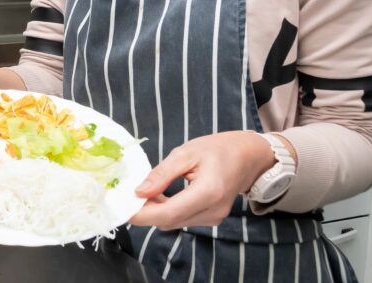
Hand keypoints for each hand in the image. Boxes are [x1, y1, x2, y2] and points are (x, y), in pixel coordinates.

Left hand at [129, 131, 276, 229]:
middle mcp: (213, 211)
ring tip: (142, 192)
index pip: (169, 213)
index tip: (122, 207)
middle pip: (170, 221)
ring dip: (155, 212)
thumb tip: (139, 191)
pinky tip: (158, 196)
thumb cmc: (217, 149)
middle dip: (145, 212)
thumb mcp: (185, 153)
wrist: (248, 156)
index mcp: (208, 192)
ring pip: (175, 222)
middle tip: (126, 196)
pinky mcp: (212, 218)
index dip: (143, 214)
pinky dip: (167, 211)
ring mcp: (214, 218)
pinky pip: (183, 219)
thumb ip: (161, 174)